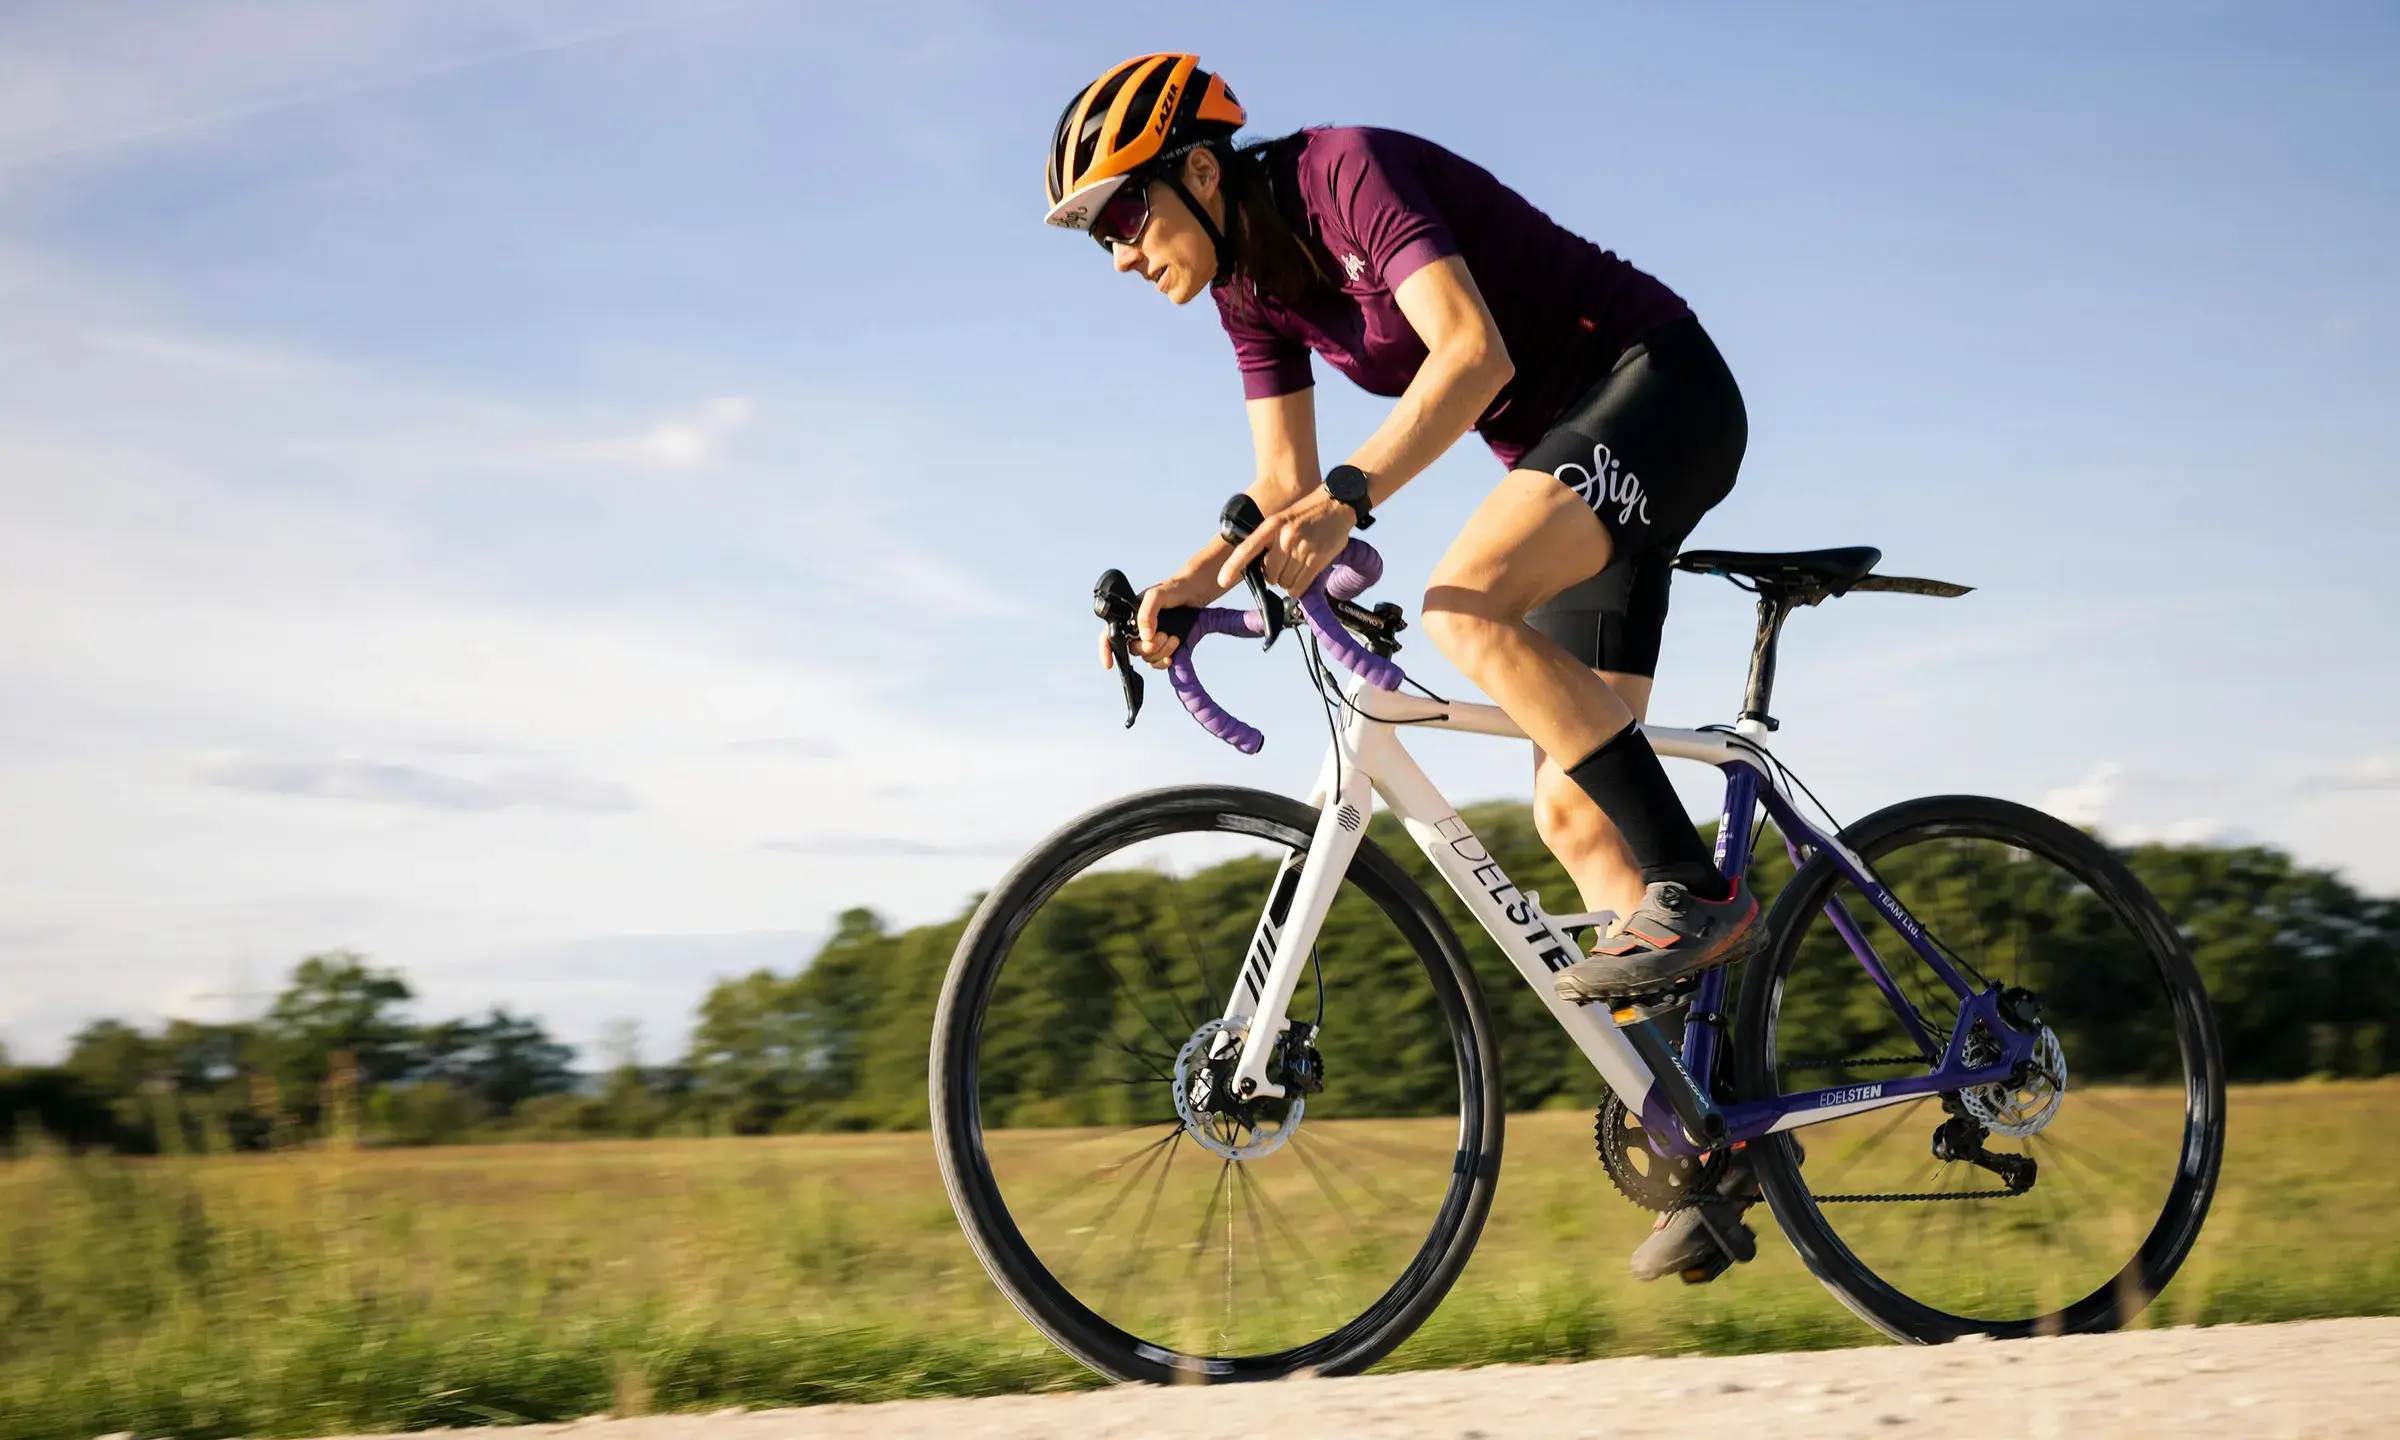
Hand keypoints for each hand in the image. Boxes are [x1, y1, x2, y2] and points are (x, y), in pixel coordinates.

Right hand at [1097, 569, 1228, 671]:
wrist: (1194, 593)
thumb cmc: (1173, 589)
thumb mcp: (1156, 595)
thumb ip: (1146, 613)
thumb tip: (1145, 637)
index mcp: (1129, 617)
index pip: (1109, 635)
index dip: (1106, 650)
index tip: (1109, 664)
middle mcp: (1137, 630)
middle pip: (1133, 650)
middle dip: (1148, 647)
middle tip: (1164, 635)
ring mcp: (1151, 639)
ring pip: (1147, 658)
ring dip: (1161, 652)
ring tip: (1174, 638)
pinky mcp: (1164, 647)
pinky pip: (1157, 662)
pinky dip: (1164, 662)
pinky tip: (1172, 657)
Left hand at [1216, 488, 1354, 595]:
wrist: (1337, 503)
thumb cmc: (1308, 513)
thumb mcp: (1283, 519)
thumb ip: (1270, 541)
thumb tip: (1261, 568)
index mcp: (1272, 525)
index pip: (1247, 549)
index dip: (1233, 566)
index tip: (1222, 580)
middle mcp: (1284, 536)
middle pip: (1269, 575)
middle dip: (1275, 576)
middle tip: (1285, 565)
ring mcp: (1301, 548)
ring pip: (1284, 583)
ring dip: (1289, 581)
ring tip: (1298, 565)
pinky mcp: (1317, 559)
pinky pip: (1298, 587)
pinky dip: (1297, 588)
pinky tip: (1302, 577)